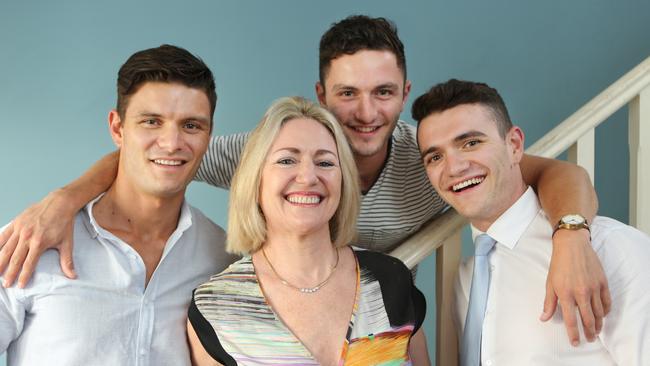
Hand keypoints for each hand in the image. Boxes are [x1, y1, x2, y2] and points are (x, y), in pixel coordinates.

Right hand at [0, 190, 76, 287]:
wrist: (60, 203)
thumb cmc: (64, 223)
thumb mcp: (67, 243)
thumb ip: (67, 261)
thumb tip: (73, 276)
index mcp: (39, 243)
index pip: (29, 264)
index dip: (23, 276)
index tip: (19, 285)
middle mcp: (27, 237)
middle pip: (15, 259)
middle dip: (9, 273)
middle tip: (5, 284)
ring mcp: (20, 229)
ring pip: (6, 249)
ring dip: (0, 261)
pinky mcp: (16, 222)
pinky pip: (3, 235)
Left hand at [541, 228, 610, 345]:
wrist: (572, 245)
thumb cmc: (559, 264)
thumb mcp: (549, 283)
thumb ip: (548, 303)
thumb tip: (543, 318)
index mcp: (566, 294)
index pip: (571, 320)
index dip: (574, 334)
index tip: (575, 342)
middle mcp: (581, 293)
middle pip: (588, 319)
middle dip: (589, 332)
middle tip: (589, 339)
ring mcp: (593, 288)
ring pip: (599, 313)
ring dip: (598, 324)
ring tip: (596, 331)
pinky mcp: (602, 282)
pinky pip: (606, 302)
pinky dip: (605, 311)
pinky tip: (602, 315)